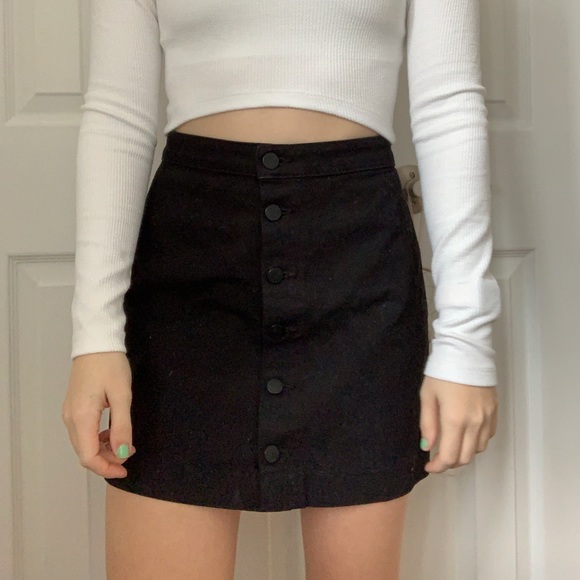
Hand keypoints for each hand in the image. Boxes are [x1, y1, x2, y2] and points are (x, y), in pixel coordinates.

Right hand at [62, 351, 135, 477]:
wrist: (96, 342)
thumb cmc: (111, 366)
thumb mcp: (122, 396)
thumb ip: (122, 427)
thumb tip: (122, 454)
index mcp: (81, 418)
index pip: (88, 456)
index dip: (107, 468)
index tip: (126, 469)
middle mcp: (70, 419)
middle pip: (84, 452)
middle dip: (107, 459)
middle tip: (130, 453)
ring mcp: (69, 413)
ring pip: (83, 443)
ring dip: (103, 449)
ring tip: (125, 442)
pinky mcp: (73, 407)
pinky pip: (82, 432)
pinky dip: (97, 438)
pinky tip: (113, 432)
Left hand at [418, 375, 497, 472]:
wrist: (466, 351)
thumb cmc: (442, 372)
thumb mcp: (427, 396)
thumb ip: (428, 424)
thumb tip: (428, 447)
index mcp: (455, 420)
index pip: (450, 457)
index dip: (438, 467)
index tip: (429, 467)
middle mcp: (475, 423)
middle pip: (465, 457)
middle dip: (450, 463)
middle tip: (437, 458)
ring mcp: (487, 417)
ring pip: (478, 449)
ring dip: (464, 453)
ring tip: (451, 445)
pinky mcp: (495, 411)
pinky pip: (488, 436)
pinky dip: (476, 441)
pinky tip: (466, 434)